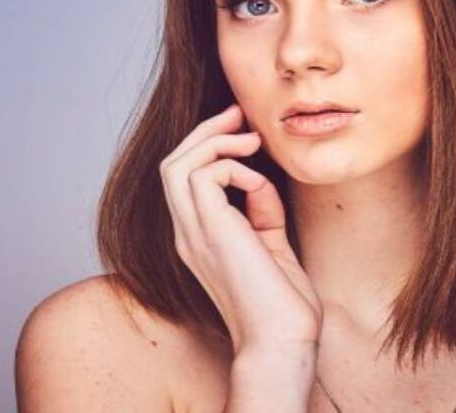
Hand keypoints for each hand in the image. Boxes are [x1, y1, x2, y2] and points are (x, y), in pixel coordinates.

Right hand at [159, 103, 322, 355]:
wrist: (283, 341)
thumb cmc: (283, 304)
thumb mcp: (272, 245)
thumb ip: (261, 212)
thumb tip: (258, 181)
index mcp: (198, 238)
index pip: (184, 180)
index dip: (208, 147)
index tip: (243, 129)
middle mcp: (187, 234)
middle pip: (172, 164)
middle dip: (204, 132)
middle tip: (240, 114)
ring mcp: (193, 234)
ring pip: (176, 164)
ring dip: (213, 141)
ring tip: (250, 139)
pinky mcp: (209, 232)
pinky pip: (202, 176)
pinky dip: (231, 167)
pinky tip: (258, 182)